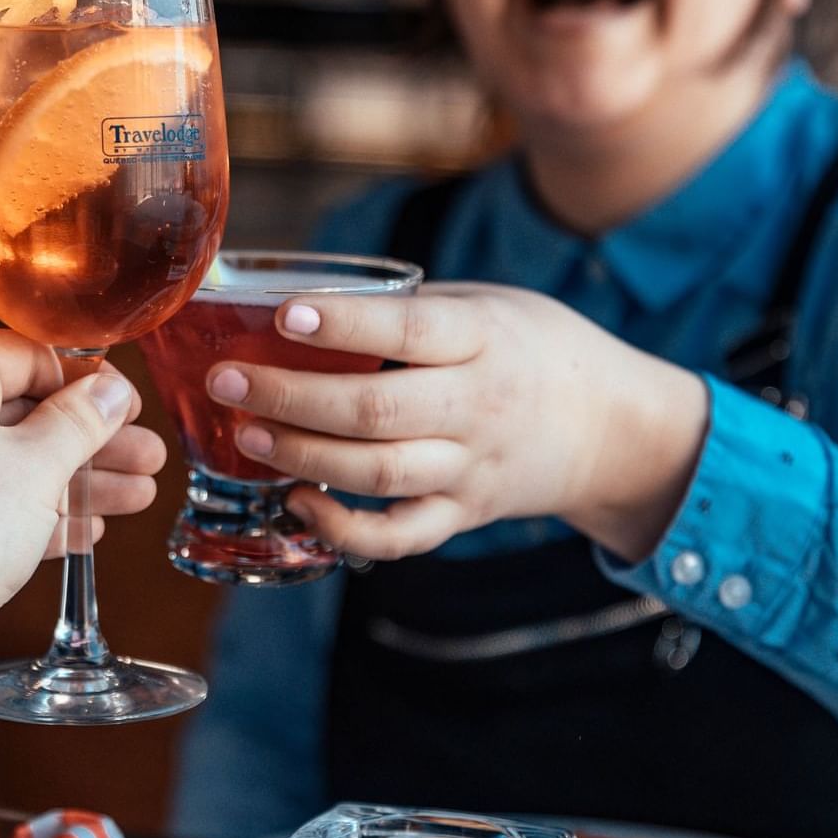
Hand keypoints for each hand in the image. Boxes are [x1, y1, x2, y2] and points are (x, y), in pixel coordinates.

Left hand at [0, 330, 165, 681]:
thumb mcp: (38, 465)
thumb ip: (81, 420)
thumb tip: (111, 390)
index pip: (23, 355)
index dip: (85, 378)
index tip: (127, 403)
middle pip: (20, 411)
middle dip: (91, 439)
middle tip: (145, 453)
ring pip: (8, 460)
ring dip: (74, 480)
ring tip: (137, 495)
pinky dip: (33, 510)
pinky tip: (86, 530)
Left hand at [206, 285, 706, 561]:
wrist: (611, 427)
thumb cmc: (532, 349)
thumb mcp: (487, 306)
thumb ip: (410, 310)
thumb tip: (304, 301)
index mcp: (484, 339)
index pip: (409, 331)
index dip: (345, 324)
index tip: (283, 312)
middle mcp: (478, 407)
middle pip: (376, 410)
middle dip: (292, 396)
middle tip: (227, 380)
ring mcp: (471, 467)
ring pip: (379, 473)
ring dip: (302, 457)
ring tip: (244, 432)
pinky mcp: (463, 513)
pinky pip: (400, 536)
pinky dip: (344, 530)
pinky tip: (297, 503)